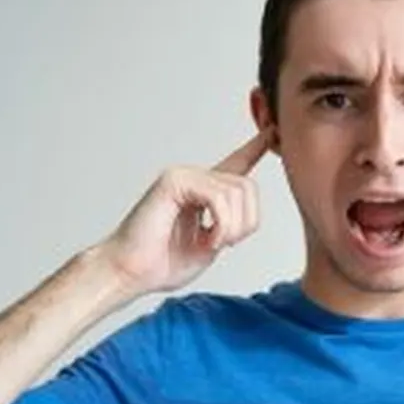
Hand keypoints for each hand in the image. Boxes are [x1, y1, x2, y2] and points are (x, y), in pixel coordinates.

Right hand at [100, 129, 271, 295]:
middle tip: (225, 244)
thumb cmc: (162, 263)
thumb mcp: (211, 245)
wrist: (130, 272)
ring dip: (232, 227)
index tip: (273, 131)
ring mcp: (183, 176)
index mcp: (203, 192)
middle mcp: (194, 178)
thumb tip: (245, 218)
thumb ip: (230, 226)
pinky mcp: (174, 181)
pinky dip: (221, 224)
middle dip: (246, 222)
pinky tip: (208, 239)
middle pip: (248, 186)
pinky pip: (218, 197)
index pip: (236, 163)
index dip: (255, 147)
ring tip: (212, 243)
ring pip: (237, 192)